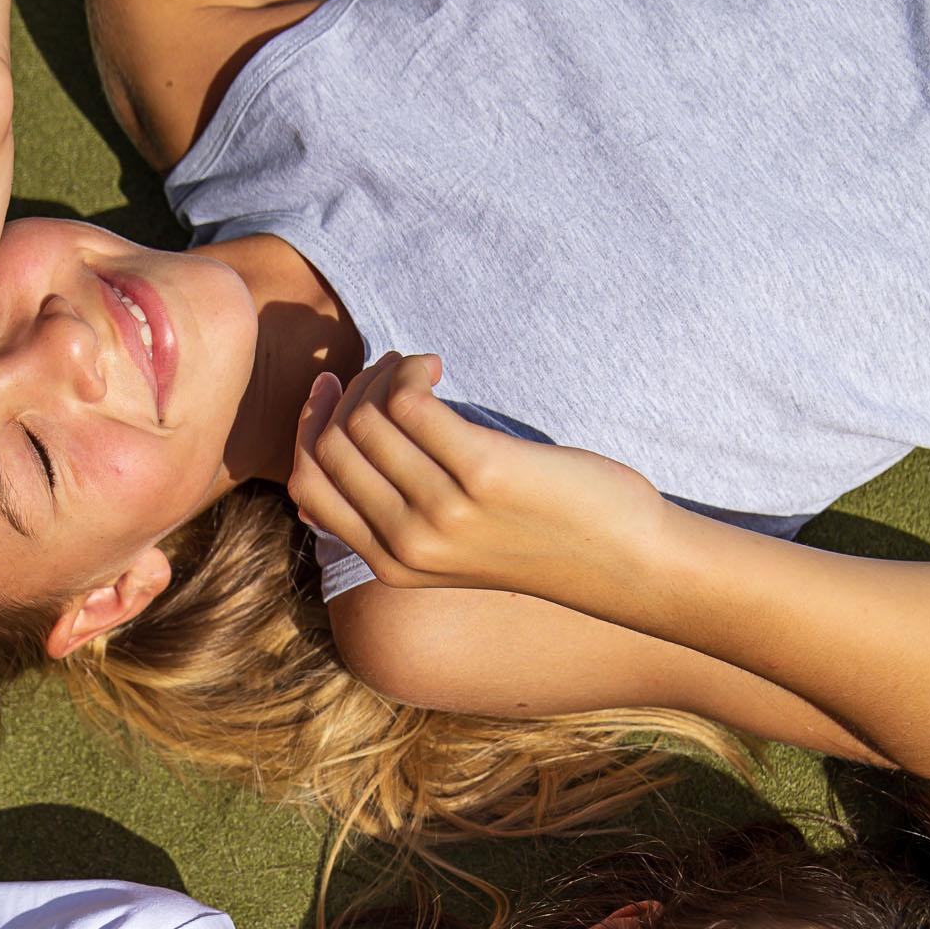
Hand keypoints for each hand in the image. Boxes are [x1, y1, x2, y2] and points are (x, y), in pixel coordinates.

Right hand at [287, 352, 663, 599]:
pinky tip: (436, 364)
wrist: (620, 561)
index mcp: (391, 564)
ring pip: (367, 421)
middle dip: (349, 391)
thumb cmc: (537, 539)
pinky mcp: (482, 476)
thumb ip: (393, 516)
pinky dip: (411, 370)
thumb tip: (328, 464)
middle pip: (333, 447)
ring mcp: (442, 514)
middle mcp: (408, 544)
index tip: (332, 389)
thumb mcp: (449, 547)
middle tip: (388, 370)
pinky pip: (410, 404)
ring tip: (416, 365)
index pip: (309, 488)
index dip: (309, 428)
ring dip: (382, 373)